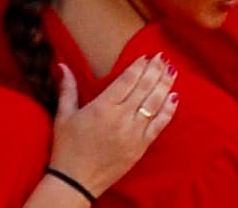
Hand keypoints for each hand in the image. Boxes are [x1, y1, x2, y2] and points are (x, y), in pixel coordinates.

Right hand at [48, 55, 176, 197]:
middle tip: (163, 57)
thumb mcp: (63, 116)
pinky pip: (159, 125)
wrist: (75, 182)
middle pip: (144, 87)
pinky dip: (168, 110)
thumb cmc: (66, 148)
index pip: (127, 80)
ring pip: (155, 102)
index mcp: (102, 107)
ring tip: (172, 71)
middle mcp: (121, 117)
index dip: (139, 65)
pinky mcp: (141, 147)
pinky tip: (174, 97)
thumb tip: (63, 64)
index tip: (147, 55)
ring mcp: (134, 132)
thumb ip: (67, 89)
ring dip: (165, 85)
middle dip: (155, 70)